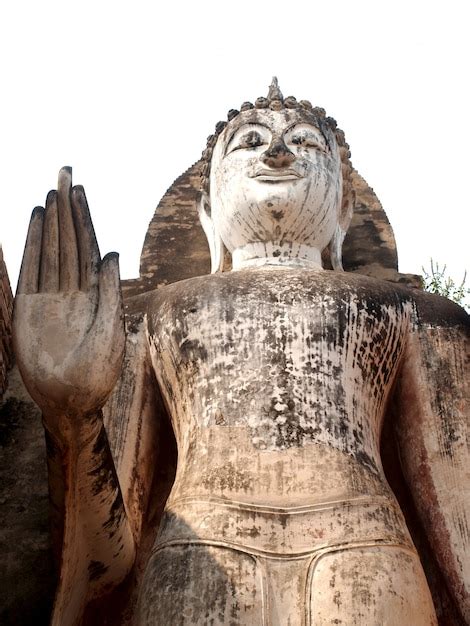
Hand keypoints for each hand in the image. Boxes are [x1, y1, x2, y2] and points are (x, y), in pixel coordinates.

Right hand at [13, 167, 124, 422]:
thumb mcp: (110, 331)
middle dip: (68, 209)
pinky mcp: (29, 308)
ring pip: (51, 250)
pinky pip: (30, 270)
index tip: (81, 191)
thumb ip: (109, 292)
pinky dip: (32, 246)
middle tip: (65, 173)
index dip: (85, 219)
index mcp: (96, 294)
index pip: (89, 248)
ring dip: (51, 222)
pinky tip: (35, 223)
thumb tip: (111, 252)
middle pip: (70, 241)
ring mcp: (50, 297)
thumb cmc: (97, 373)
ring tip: (51, 193)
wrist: (70, 402)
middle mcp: (73, 290)